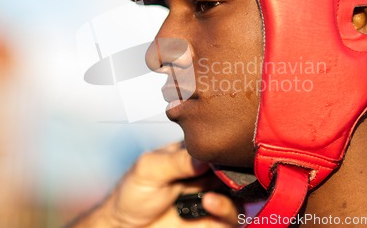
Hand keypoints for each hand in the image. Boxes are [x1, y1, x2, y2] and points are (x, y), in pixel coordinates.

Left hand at [72, 142, 239, 226]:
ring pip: (240, 192)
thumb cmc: (133, 193)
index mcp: (194, 155)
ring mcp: (213, 197)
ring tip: (209, 197)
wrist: (127, 226)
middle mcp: (207, 174)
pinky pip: (234, 216)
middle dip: (233, 172)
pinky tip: (210, 203)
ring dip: (230, 194)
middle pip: (234, 169)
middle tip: (222, 175)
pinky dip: (227, 210)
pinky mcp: (215, 220)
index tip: (223, 151)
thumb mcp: (149, 168)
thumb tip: (205, 155)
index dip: (224, 148)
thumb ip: (176, 160)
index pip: (218, 146)